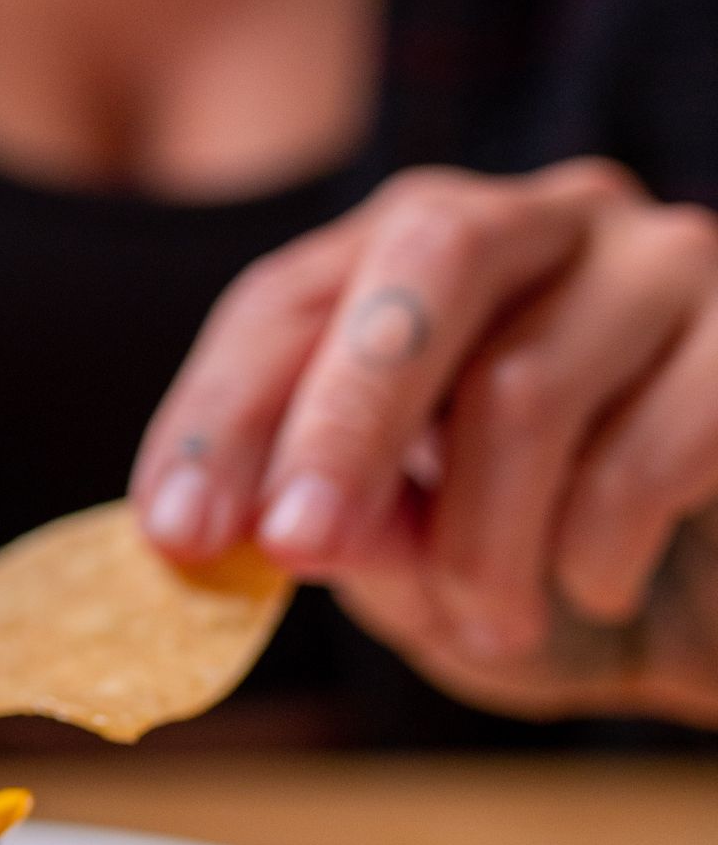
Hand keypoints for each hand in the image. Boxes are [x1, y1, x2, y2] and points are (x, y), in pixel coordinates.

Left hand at [131, 160, 717, 724]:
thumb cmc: (552, 572)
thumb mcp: (420, 574)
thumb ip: (355, 536)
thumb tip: (298, 524)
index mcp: (419, 258)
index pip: (290, 300)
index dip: (222, 415)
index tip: (180, 533)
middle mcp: (543, 219)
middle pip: (426, 261)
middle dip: (340, 423)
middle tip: (297, 549)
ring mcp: (663, 259)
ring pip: (526, 381)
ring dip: (482, 544)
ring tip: (490, 626)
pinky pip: (650, 444)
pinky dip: (595, 548)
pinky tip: (595, 587)